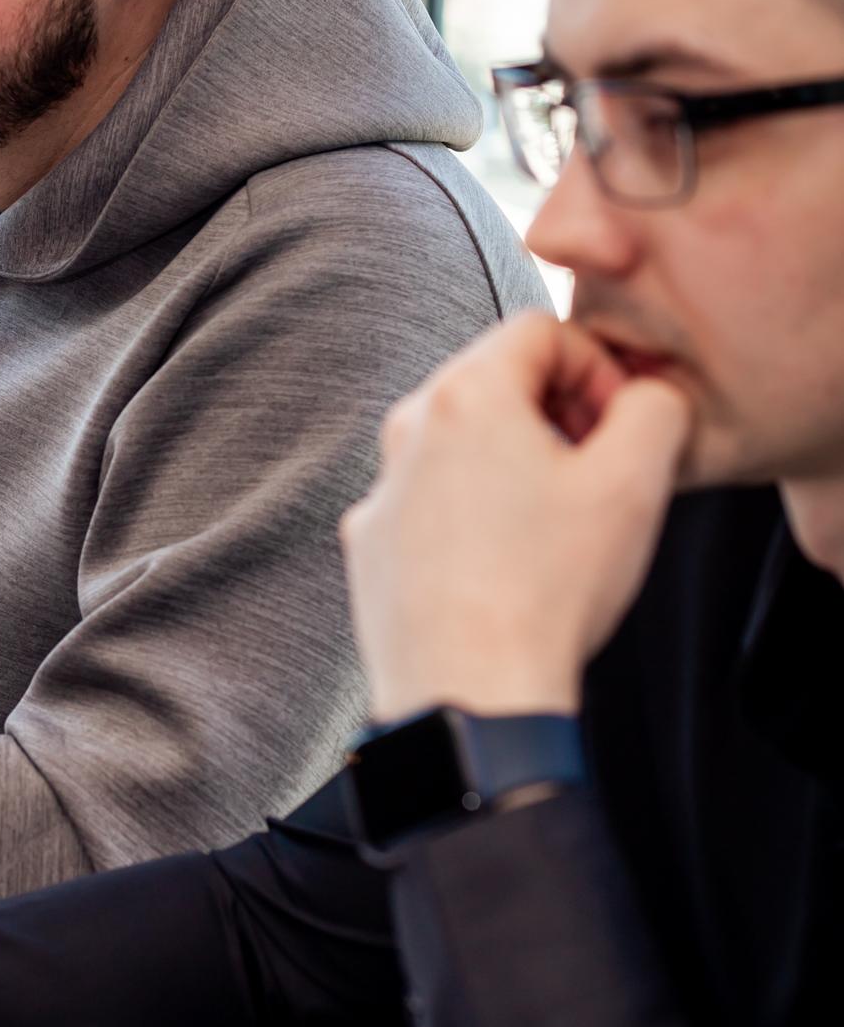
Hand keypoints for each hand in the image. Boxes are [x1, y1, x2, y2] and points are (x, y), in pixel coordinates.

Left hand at [341, 310, 691, 723]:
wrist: (469, 696)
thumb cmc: (548, 589)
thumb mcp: (636, 481)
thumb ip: (656, 407)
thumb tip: (647, 397)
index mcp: (465, 393)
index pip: (542, 329)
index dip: (599, 368)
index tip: (622, 426)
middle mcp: (406, 429)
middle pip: (495, 381)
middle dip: (557, 411)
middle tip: (598, 470)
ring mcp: (380, 490)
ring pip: (461, 445)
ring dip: (516, 463)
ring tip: (557, 523)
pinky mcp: (370, 546)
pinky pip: (431, 503)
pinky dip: (473, 515)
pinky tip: (508, 565)